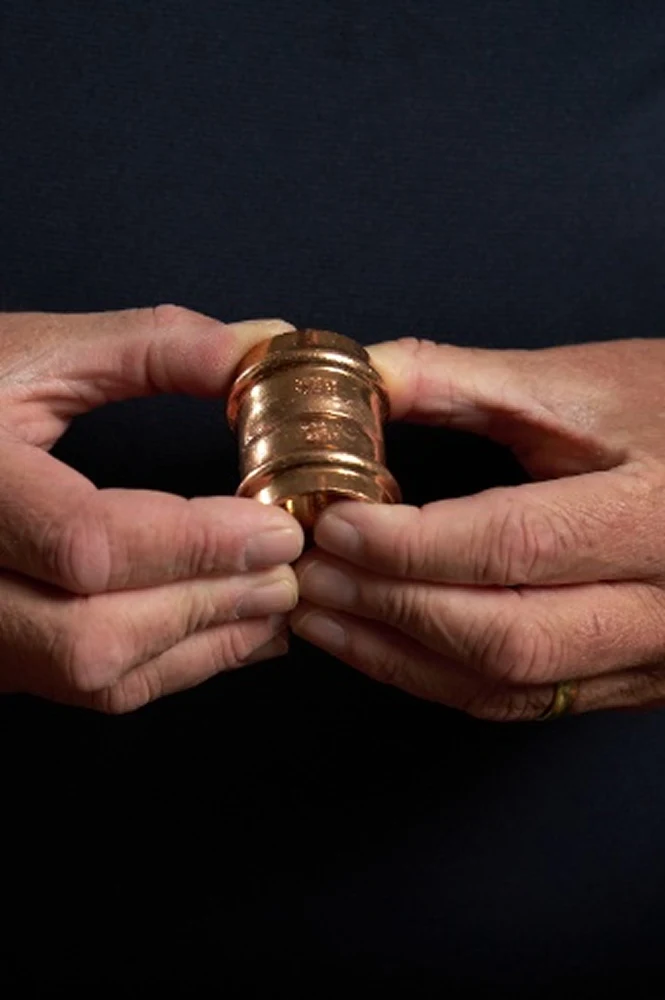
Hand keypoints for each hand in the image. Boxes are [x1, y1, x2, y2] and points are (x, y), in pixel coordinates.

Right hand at [0, 306, 302, 711]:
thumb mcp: (31, 354)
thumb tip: (261, 346)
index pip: (86, 542)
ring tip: (276, 601)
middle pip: (92, 635)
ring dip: (202, 646)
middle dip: (209, 607)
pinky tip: (233, 631)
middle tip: (290, 571)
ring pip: (91, 675)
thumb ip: (149, 348)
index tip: (274, 526)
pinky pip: (86, 687)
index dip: (195, 543)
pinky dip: (173, 665)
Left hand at [291, 337, 664, 719]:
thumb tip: (356, 379)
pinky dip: (438, 677)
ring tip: (321, 612)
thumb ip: (462, 381)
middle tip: (310, 570)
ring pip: (507, 683)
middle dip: (390, 605)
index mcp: (656, 516)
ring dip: (398, 654)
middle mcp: (663, 607)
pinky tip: (379, 643)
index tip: (333, 523)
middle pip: (502, 633)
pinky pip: (521, 701)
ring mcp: (651, 657)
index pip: (513, 545)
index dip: (409, 544)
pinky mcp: (630, 679)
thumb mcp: (583, 386)